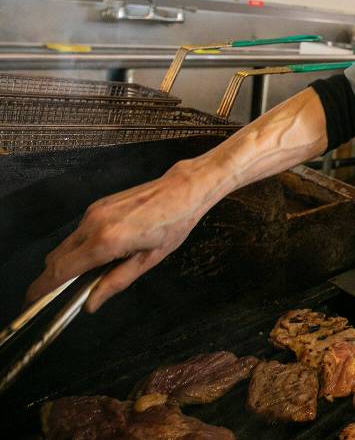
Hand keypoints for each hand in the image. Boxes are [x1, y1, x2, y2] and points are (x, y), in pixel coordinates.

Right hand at [25, 159, 219, 312]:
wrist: (183, 189)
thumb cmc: (174, 224)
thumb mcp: (149, 260)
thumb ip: (116, 282)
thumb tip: (90, 303)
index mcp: (106, 242)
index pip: (61, 270)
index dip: (42, 288)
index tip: (31, 302)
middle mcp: (93, 224)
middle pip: (56, 258)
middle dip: (53, 278)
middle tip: (63, 295)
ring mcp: (93, 212)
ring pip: (65, 244)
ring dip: (68, 262)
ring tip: (90, 274)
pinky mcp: (97, 205)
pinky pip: (78, 232)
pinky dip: (79, 247)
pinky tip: (100, 253)